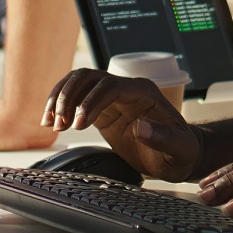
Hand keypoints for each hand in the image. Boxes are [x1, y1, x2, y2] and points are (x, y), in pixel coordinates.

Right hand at [43, 69, 203, 182]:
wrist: (178, 155)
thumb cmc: (181, 152)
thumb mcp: (179, 149)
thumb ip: (163, 138)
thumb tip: (141, 127)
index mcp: (144, 93)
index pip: (111, 85)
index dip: (91, 101)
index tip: (78, 124)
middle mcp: (127, 89)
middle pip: (90, 77)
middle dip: (70, 98)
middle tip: (59, 125)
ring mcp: (114, 97)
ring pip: (80, 82)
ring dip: (61, 98)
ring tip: (51, 123)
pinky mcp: (103, 109)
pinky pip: (77, 98)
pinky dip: (60, 105)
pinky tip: (50, 122)